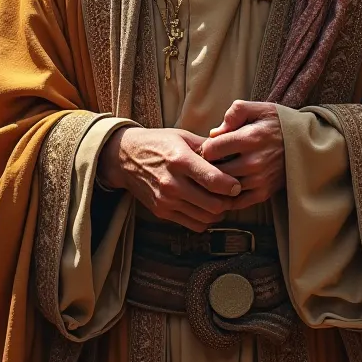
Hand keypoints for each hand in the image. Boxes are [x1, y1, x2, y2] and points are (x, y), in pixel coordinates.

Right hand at [98, 126, 240, 231]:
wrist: (124, 158)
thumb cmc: (157, 143)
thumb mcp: (182, 137)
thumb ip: (208, 147)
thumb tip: (233, 154)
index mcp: (180, 160)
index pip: (214, 181)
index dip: (232, 186)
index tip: (237, 184)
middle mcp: (172, 183)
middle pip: (213, 204)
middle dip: (228, 201)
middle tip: (232, 194)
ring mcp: (166, 200)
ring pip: (206, 218)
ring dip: (218, 212)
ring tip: (221, 200)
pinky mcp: (162, 212)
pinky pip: (193, 224)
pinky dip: (204, 219)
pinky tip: (206, 206)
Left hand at [201, 101, 285, 208]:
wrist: (305, 144)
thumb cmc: (276, 124)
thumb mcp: (258, 108)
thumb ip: (234, 113)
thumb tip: (214, 133)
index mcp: (250, 138)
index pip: (211, 149)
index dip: (205, 147)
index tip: (209, 146)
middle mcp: (254, 162)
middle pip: (215, 170)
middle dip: (207, 166)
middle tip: (209, 161)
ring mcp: (259, 180)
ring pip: (223, 187)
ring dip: (216, 182)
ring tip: (217, 173)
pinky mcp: (264, 193)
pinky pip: (236, 202)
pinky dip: (226, 197)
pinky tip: (225, 187)